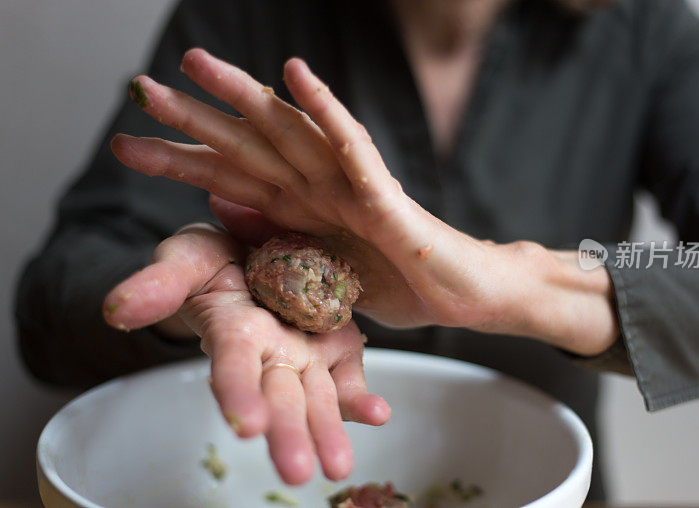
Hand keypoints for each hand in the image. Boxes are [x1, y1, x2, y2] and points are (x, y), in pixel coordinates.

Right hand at [102, 223, 390, 483]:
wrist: (255, 251)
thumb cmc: (212, 260)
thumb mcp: (184, 259)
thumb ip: (159, 283)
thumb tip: (116, 311)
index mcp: (233, 333)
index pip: (233, 369)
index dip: (238, 394)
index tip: (247, 426)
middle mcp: (270, 354)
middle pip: (279, 398)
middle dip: (287, 434)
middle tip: (296, 472)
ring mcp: (306, 354)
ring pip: (318, 399)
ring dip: (328, 432)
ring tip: (339, 467)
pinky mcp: (337, 345)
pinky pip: (349, 376)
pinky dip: (362, 398)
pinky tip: (378, 414)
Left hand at [111, 48, 617, 354]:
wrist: (461, 296)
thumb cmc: (401, 281)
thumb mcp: (320, 272)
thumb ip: (277, 236)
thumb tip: (224, 202)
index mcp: (300, 209)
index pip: (229, 177)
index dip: (177, 159)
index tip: (129, 144)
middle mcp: (318, 188)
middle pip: (248, 145)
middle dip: (194, 118)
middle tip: (141, 89)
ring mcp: (350, 187)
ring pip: (291, 133)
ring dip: (246, 97)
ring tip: (199, 64)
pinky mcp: (384, 197)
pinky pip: (353, 148)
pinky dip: (326, 111)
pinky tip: (299, 76)